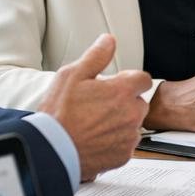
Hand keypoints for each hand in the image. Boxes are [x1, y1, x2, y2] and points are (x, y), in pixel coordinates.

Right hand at [36, 34, 150, 180]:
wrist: (51, 149)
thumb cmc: (58, 113)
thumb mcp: (72, 75)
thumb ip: (96, 56)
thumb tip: (109, 40)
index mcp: (122, 91)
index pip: (143, 79)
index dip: (129, 81)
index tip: (116, 86)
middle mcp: (131, 113)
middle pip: (138, 102)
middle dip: (124, 102)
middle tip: (98, 106)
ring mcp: (129, 136)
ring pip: (133, 124)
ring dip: (121, 122)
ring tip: (94, 124)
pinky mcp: (124, 155)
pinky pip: (126, 144)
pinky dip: (115, 142)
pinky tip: (96, 139)